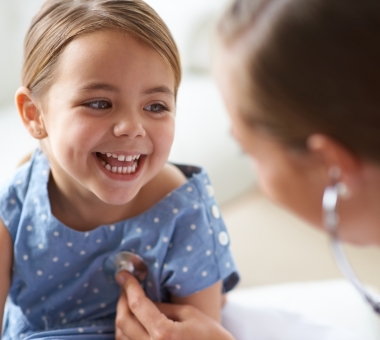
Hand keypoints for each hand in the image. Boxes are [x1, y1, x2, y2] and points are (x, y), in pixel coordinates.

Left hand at [115, 271, 233, 339]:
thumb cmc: (210, 336)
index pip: (137, 305)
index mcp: (163, 334)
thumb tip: (143, 299)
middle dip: (121, 300)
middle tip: (125, 286)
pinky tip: (133, 321)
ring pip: (121, 336)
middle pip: (123, 320)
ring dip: (122, 316)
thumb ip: (162, 306)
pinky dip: (126, 331)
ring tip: (128, 301)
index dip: (129, 286)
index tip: (123, 274)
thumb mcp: (188, 313)